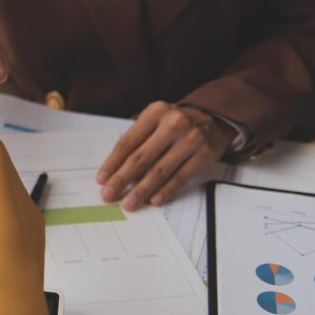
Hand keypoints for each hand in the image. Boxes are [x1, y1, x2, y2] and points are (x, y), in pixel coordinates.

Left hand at [97, 102, 235, 210]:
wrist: (213, 121)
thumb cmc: (174, 124)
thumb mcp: (155, 121)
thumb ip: (137, 140)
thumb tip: (115, 172)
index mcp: (155, 112)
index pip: (128, 142)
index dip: (113, 163)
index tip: (102, 179)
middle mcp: (174, 123)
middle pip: (141, 158)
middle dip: (122, 179)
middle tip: (109, 195)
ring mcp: (191, 139)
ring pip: (160, 171)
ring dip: (141, 190)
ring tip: (129, 203)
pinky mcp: (204, 155)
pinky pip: (180, 177)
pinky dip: (165, 191)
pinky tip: (153, 200)